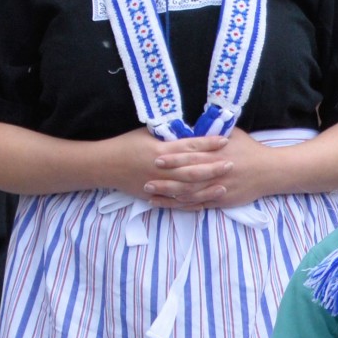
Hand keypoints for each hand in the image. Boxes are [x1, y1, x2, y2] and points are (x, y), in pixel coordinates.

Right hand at [104, 128, 230, 208]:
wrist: (106, 165)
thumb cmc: (127, 144)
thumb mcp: (148, 134)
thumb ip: (169, 136)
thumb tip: (191, 132)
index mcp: (161, 150)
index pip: (190, 146)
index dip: (208, 144)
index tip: (225, 141)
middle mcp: (161, 168)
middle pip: (193, 170)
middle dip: (213, 168)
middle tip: (231, 165)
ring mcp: (158, 184)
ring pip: (187, 189)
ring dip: (207, 189)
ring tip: (224, 187)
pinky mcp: (154, 196)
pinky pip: (175, 203)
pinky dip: (190, 204)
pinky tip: (205, 204)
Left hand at [114, 128, 293, 210]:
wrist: (270, 171)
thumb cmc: (250, 149)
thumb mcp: (232, 134)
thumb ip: (212, 133)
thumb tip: (191, 126)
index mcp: (217, 153)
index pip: (191, 155)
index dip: (173, 157)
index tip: (155, 157)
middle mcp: (216, 171)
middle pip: (186, 177)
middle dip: (165, 180)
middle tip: (145, 180)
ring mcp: (218, 187)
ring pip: (190, 194)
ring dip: (170, 196)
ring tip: (151, 196)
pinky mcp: (222, 200)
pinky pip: (200, 205)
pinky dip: (184, 206)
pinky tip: (170, 206)